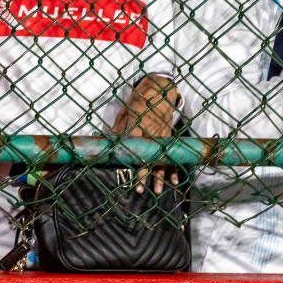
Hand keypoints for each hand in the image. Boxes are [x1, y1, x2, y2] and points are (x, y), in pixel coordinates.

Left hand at [113, 73, 181, 193]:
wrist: (160, 91)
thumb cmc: (138, 101)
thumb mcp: (124, 111)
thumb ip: (117, 127)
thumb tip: (108, 142)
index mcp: (138, 123)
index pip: (133, 140)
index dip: (131, 153)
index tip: (126, 167)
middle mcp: (152, 132)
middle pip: (148, 156)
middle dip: (144, 173)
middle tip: (139, 189)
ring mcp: (162, 136)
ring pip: (161, 160)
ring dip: (159, 176)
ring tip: (157, 191)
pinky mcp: (169, 138)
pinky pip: (172, 156)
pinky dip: (173, 168)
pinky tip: (174, 181)